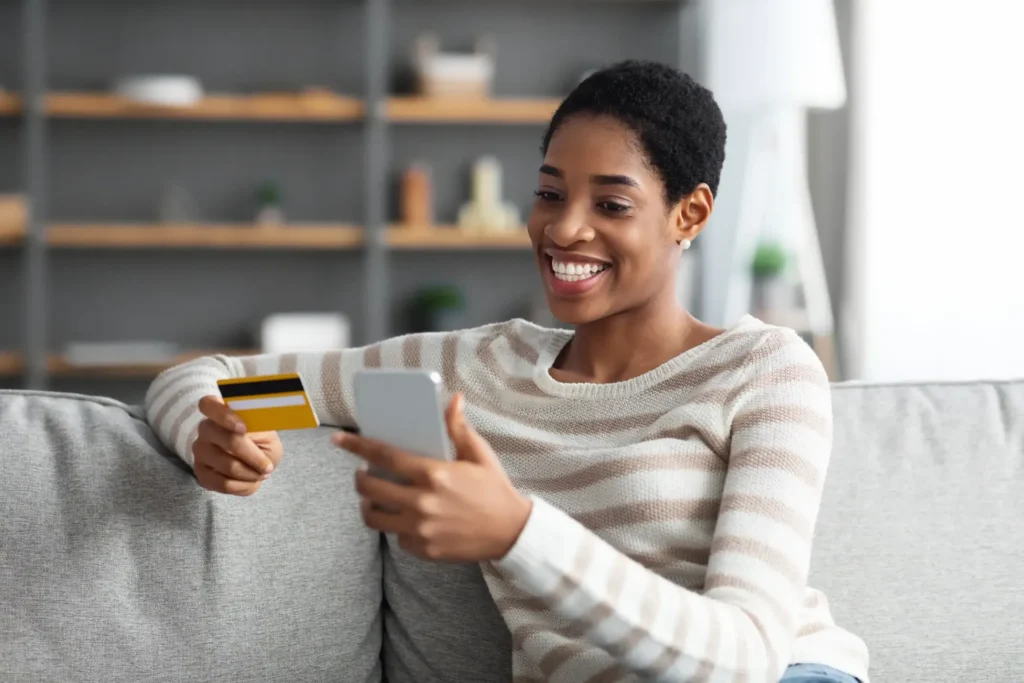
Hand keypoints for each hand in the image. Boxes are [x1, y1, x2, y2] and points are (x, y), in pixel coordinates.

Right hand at [193, 395, 282, 495]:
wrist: (252, 460)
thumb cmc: (259, 440)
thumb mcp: (266, 432)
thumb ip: (260, 431)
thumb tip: (251, 435)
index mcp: (219, 410)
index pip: (209, 405)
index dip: (225, 417)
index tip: (243, 429)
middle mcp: (205, 429)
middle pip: (227, 441)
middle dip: (253, 456)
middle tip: (268, 466)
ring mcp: (200, 451)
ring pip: (228, 466)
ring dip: (251, 473)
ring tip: (262, 473)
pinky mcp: (200, 472)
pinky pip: (222, 484)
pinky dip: (242, 486)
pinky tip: (252, 481)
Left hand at [333, 393, 532, 561]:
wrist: (511, 533)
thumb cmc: (494, 489)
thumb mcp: (479, 454)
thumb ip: (459, 428)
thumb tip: (453, 399)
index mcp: (433, 474)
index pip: (384, 455)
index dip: (357, 446)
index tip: (339, 439)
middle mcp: (422, 502)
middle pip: (370, 488)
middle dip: (359, 478)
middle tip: (362, 473)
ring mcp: (420, 529)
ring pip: (374, 517)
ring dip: (368, 504)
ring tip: (374, 497)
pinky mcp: (423, 549)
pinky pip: (395, 537)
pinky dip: (395, 526)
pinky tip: (403, 517)